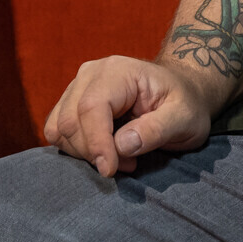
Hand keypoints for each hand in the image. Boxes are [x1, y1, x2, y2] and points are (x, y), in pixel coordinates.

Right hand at [41, 56, 220, 176]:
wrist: (180, 92)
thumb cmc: (185, 103)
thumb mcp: (184, 118)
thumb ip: (156, 130)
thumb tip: (122, 145)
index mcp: (118, 71)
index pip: (92, 107)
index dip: (96, 143)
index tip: (110, 170)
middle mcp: (91, 74)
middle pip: (71, 119)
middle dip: (93, 152)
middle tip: (128, 165)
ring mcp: (78, 86)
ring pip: (60, 127)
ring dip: (84, 152)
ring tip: (120, 158)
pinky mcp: (72, 102)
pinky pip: (58, 130)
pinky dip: (75, 148)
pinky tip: (105, 152)